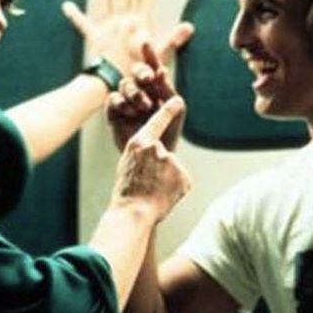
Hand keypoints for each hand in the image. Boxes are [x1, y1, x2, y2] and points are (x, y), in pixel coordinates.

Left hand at [61, 0, 193, 75]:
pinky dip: (74, 15)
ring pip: (102, 1)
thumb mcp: (160, 56)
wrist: (115, 83)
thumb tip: (189, 27)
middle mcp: (121, 20)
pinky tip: (66, 5)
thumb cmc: (139, 71)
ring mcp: (106, 27)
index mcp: (139, 23)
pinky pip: (82, 24)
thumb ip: (173, 40)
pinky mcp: (94, 37)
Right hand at [108, 41, 184, 151]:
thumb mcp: (175, 108)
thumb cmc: (170, 131)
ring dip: (135, 92)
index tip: (145, 42)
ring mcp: (126, 102)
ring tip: (145, 106)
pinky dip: (122, 103)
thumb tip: (161, 70)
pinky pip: (113, 100)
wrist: (156, 155)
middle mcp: (140, 91)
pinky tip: (130, 112)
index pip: (151, 66)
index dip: (148, 54)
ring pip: (124, 85)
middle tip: (149, 79)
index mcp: (155, 87)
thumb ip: (168, 89)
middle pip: (135, 73)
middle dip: (141, 74)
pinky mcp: (114, 114)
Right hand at [112, 96, 191, 222]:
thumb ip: (147, 156)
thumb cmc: (128, 192)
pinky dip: (176, 191)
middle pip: (164, 155)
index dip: (168, 110)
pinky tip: (164, 198)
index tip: (177, 99)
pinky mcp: (184, 177)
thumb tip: (165, 162)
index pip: (158, 120)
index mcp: (140, 143)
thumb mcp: (129, 165)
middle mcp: (157, 149)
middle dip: (160, 170)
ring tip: (154, 192)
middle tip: (148, 184)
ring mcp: (172, 162)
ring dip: (167, 181)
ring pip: (174, 170)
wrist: (133, 213)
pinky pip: (182, 182)